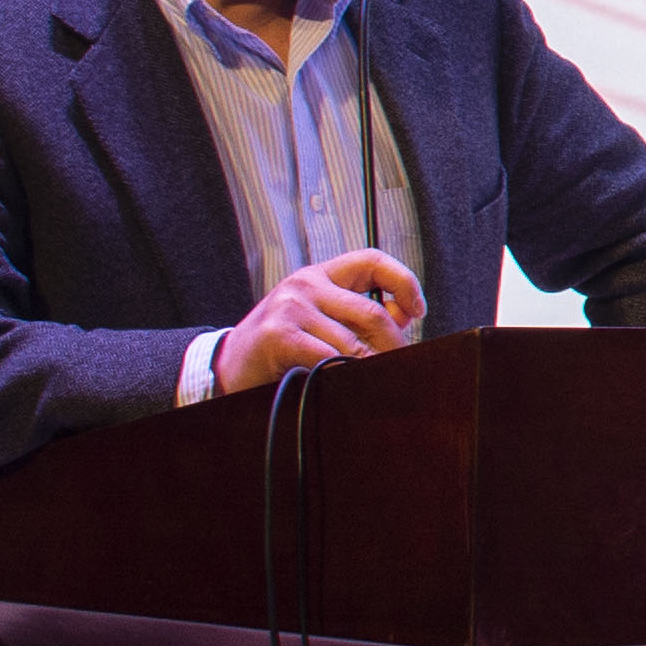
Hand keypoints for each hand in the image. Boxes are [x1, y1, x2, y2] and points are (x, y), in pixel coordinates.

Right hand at [213, 248, 426, 393]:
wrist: (227, 367)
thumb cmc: (279, 348)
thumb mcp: (319, 321)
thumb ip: (357, 314)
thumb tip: (405, 315)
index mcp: (319, 275)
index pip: (372, 260)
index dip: (403, 281)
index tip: (418, 309)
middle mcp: (305, 283)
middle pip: (371, 312)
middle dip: (393, 345)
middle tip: (403, 368)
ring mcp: (291, 307)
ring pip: (353, 341)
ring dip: (373, 367)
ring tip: (380, 382)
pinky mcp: (280, 335)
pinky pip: (329, 357)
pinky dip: (346, 375)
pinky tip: (349, 384)